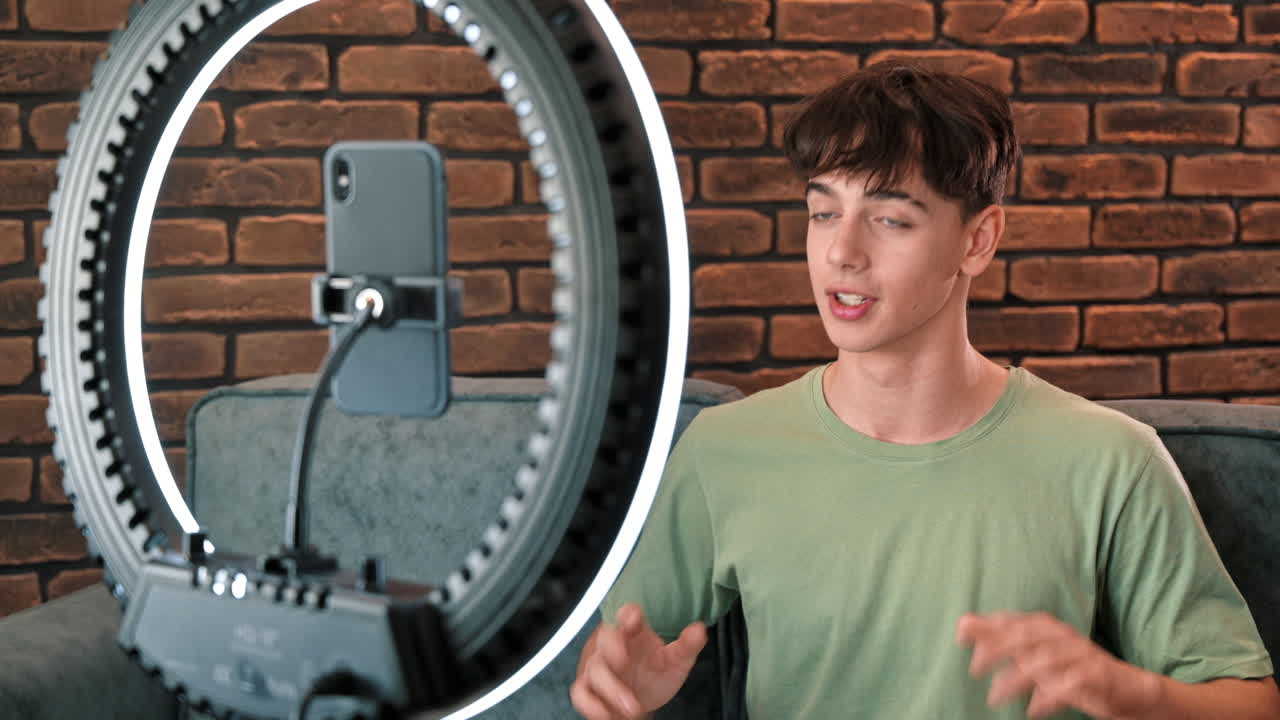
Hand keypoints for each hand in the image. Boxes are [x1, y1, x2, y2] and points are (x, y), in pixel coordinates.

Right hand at [571, 604, 706, 718]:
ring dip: (611, 688)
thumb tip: (699, 630)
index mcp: (634, 632)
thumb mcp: (676, 659)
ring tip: (632, 707)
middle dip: (613, 649)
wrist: (643, 696)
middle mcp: (614, 646)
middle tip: (623, 661)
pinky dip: (591, 704)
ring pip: (596, 670)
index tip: (633, 618)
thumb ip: (687, 645)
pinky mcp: (590, 688)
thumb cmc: (656, 670)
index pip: (628, 615)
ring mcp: (599, 667)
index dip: (628, 615)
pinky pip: (581, 693)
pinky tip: (607, 715)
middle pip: (607, 640)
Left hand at [956, 612, 1161, 718]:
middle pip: (1025, 636)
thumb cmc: (1074, 671)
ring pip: (1043, 661)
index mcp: (1048, 628)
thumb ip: (1005, 643)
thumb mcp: (1038, 656)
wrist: (1130, 689)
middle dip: (997, 648)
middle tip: (975, 667)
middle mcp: (1062, 636)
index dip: (987, 625)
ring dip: (1016, 680)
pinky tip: (1032, 710)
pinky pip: (1068, 686)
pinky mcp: (1096, 677)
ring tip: (995, 698)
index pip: (1013, 621)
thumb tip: (963, 628)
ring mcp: (1080, 655)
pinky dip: (1047, 698)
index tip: (960, 634)